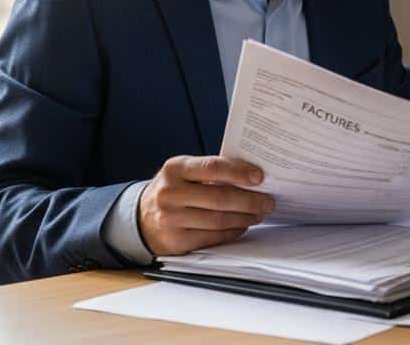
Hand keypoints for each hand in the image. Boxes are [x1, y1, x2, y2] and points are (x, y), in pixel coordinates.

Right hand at [138, 155, 274, 255]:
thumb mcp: (184, 173)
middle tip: (268, 201)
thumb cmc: (174, 190)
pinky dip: (232, 231)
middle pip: (219, 198)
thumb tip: (252, 176)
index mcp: (175, 169)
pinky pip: (213, 236)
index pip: (212, 167)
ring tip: (259, 213)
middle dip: (250, 200)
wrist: (141, 217)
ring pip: (219, 220)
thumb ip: (212, 171)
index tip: (260, 177)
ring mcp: (171, 219)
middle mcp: (170, 193)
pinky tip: (242, 225)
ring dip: (245, 217)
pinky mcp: (176, 240)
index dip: (239, 172)